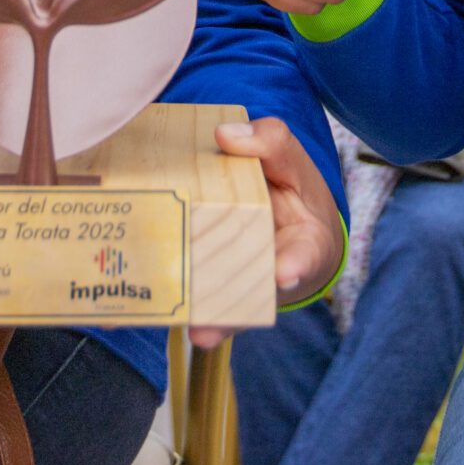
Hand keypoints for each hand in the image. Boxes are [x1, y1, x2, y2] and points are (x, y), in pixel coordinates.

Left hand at [194, 116, 342, 346]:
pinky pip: (199, 300)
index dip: (294, 266)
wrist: (287, 217)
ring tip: (193, 330)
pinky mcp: (215, 283)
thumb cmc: (291, 190)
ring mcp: (244, 281)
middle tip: (212, 326)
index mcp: (305, 241)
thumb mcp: (291, 161)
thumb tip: (224, 135)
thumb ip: (269, 144)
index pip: (303, 255)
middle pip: (252, 293)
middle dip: (235, 308)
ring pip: (226, 306)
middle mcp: (276, 270)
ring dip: (207, 318)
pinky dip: (179, 309)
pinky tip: (158, 319)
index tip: (284, 273)